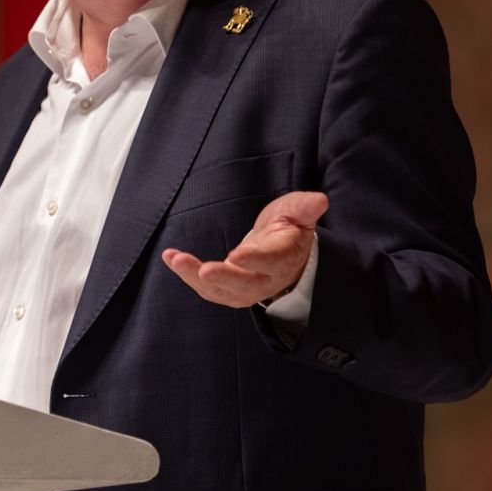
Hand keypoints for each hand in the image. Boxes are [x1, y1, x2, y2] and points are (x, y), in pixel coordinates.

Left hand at [161, 191, 327, 307]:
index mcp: (283, 259)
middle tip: (203, 270)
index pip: (270, 261)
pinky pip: (207, 288)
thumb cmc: (289, 230)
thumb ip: (305, 208)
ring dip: (195, 277)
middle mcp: (264, 280)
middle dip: (223, 278)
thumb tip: (320, 200)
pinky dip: (188, 275)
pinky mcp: (228, 291)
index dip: (254, 260)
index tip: (236, 255)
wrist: (284, 255)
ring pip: (220, 291)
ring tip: (175, 259)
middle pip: (243, 285)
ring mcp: (245, 289)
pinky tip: (171, 258)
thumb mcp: (298, 213)